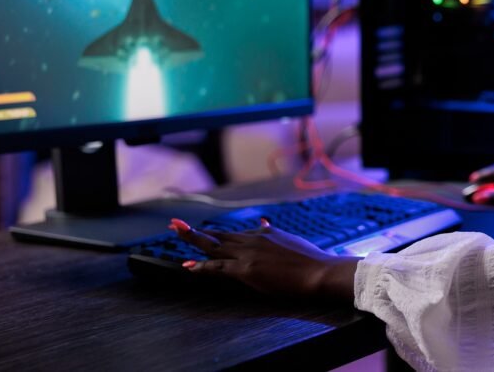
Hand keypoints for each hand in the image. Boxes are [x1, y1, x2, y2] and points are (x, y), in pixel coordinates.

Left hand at [168, 218, 358, 301]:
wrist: (318, 271)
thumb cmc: (309, 259)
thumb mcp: (289, 240)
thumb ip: (273, 232)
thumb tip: (263, 222)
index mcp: (262, 233)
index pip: (233, 234)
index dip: (214, 232)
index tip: (200, 229)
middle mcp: (252, 240)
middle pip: (217, 235)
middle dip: (194, 231)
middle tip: (175, 224)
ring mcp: (248, 254)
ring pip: (214, 246)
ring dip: (193, 240)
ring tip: (175, 233)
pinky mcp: (246, 270)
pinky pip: (218, 267)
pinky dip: (201, 267)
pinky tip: (188, 266)